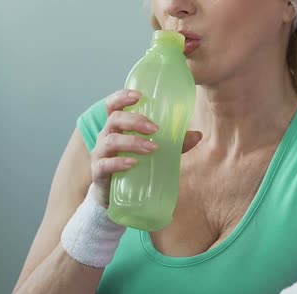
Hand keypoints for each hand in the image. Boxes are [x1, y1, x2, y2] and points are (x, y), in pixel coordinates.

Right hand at [90, 89, 202, 206]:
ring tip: (151, 148)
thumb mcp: (156, 152)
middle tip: (155, 129)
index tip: (139, 95)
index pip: (113, 105)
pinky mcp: (99, 173)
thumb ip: (175, 143)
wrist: (118, 195)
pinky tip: (133, 163)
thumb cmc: (135, 165)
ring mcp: (100, 154)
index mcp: (117, 127)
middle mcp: (106, 136)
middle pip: (114, 119)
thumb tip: (198, 134)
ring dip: (132, 142)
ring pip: (111, 141)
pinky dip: (119, 162)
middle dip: (135, 121)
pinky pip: (105, 164)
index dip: (122, 96)